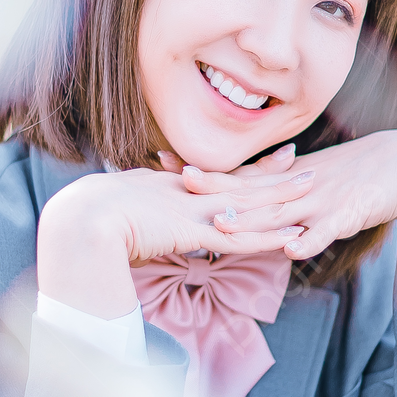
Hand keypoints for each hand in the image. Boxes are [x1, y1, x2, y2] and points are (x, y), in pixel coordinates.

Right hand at [36, 161, 314, 316]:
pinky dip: (270, 236)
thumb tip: (132, 230)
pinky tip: (293, 235)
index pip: (214, 177)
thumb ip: (133, 220)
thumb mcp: (115, 215)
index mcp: (167, 188)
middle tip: (301, 162)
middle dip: (271, 175)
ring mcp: (193, 211)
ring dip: (282, 199)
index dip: (241, 171)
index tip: (265, 159)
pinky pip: (243, 236)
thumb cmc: (88, 221)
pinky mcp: (196, 233)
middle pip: (238, 182)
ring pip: (249, 205)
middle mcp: (186, 194)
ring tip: (313, 188)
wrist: (83, 220)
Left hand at [172, 130, 396, 260]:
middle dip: (216, 190)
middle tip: (179, 183)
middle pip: (251, 191)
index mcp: (286, 179)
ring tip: (221, 226)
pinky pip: (327, 231)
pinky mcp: (349, 216)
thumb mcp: (309, 180)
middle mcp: (297, 187)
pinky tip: (292, 250)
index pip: (239, 177)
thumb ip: (276, 193)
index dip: (206, 174)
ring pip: (282, 213)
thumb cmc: (355, 175)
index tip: (167, 163)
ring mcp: (321, 201)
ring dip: (252, 220)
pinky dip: (310, 240)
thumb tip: (238, 207)